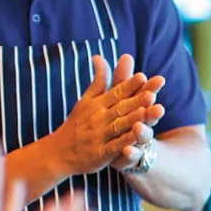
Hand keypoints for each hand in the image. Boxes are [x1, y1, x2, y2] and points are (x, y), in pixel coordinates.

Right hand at [50, 54, 164, 174]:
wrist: (58, 152)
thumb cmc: (76, 124)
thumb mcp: (86, 100)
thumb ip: (98, 81)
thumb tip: (99, 56)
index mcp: (97, 104)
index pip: (116, 92)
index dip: (130, 85)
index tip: (142, 76)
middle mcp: (98, 118)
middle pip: (121, 107)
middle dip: (137, 100)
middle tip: (153, 92)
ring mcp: (99, 136)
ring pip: (119, 125)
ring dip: (134, 118)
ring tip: (149, 111)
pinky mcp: (100, 153)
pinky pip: (115, 147)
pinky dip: (126, 142)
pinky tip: (138, 139)